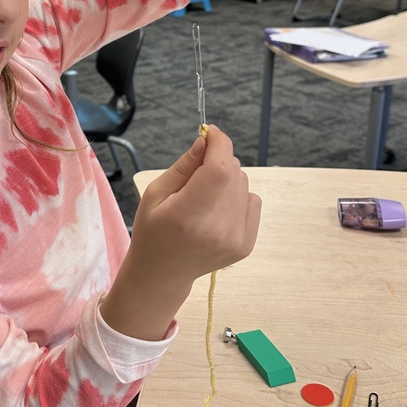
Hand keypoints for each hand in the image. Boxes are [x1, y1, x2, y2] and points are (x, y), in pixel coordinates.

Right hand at [131, 126, 259, 281]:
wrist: (164, 273)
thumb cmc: (153, 230)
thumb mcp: (156, 193)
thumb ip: (184, 166)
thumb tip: (206, 141)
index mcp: (188, 216)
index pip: (220, 170)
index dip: (220, 145)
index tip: (211, 134)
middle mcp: (217, 229)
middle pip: (233, 173)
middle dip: (218, 162)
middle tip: (196, 176)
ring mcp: (235, 240)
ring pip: (243, 184)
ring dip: (227, 180)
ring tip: (205, 198)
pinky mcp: (246, 244)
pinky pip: (253, 200)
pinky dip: (237, 197)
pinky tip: (217, 211)